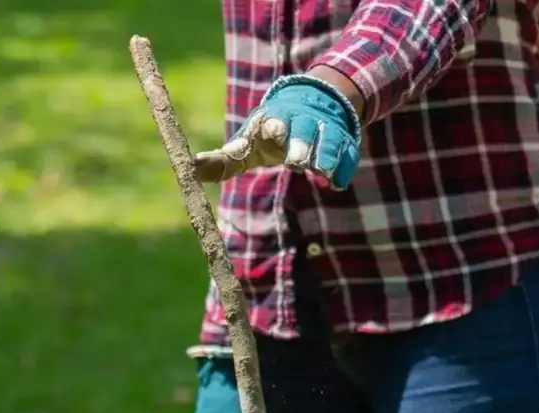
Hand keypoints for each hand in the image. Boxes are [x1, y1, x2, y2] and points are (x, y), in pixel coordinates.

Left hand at [193, 74, 361, 190]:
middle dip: (302, 144)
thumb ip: (224, 159)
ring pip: (329, 141)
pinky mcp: (344, 143)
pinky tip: (337, 183)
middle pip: (304, 131)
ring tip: (323, 172)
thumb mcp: (248, 143)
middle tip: (297, 161)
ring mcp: (325, 131)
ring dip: (325, 156)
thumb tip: (189, 170)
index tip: (273, 132)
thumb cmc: (270, 132)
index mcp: (274, 120)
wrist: (312, 104)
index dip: (273, 127)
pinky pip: (348, 155)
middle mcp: (301, 122)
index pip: (273, 122)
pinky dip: (343, 168)